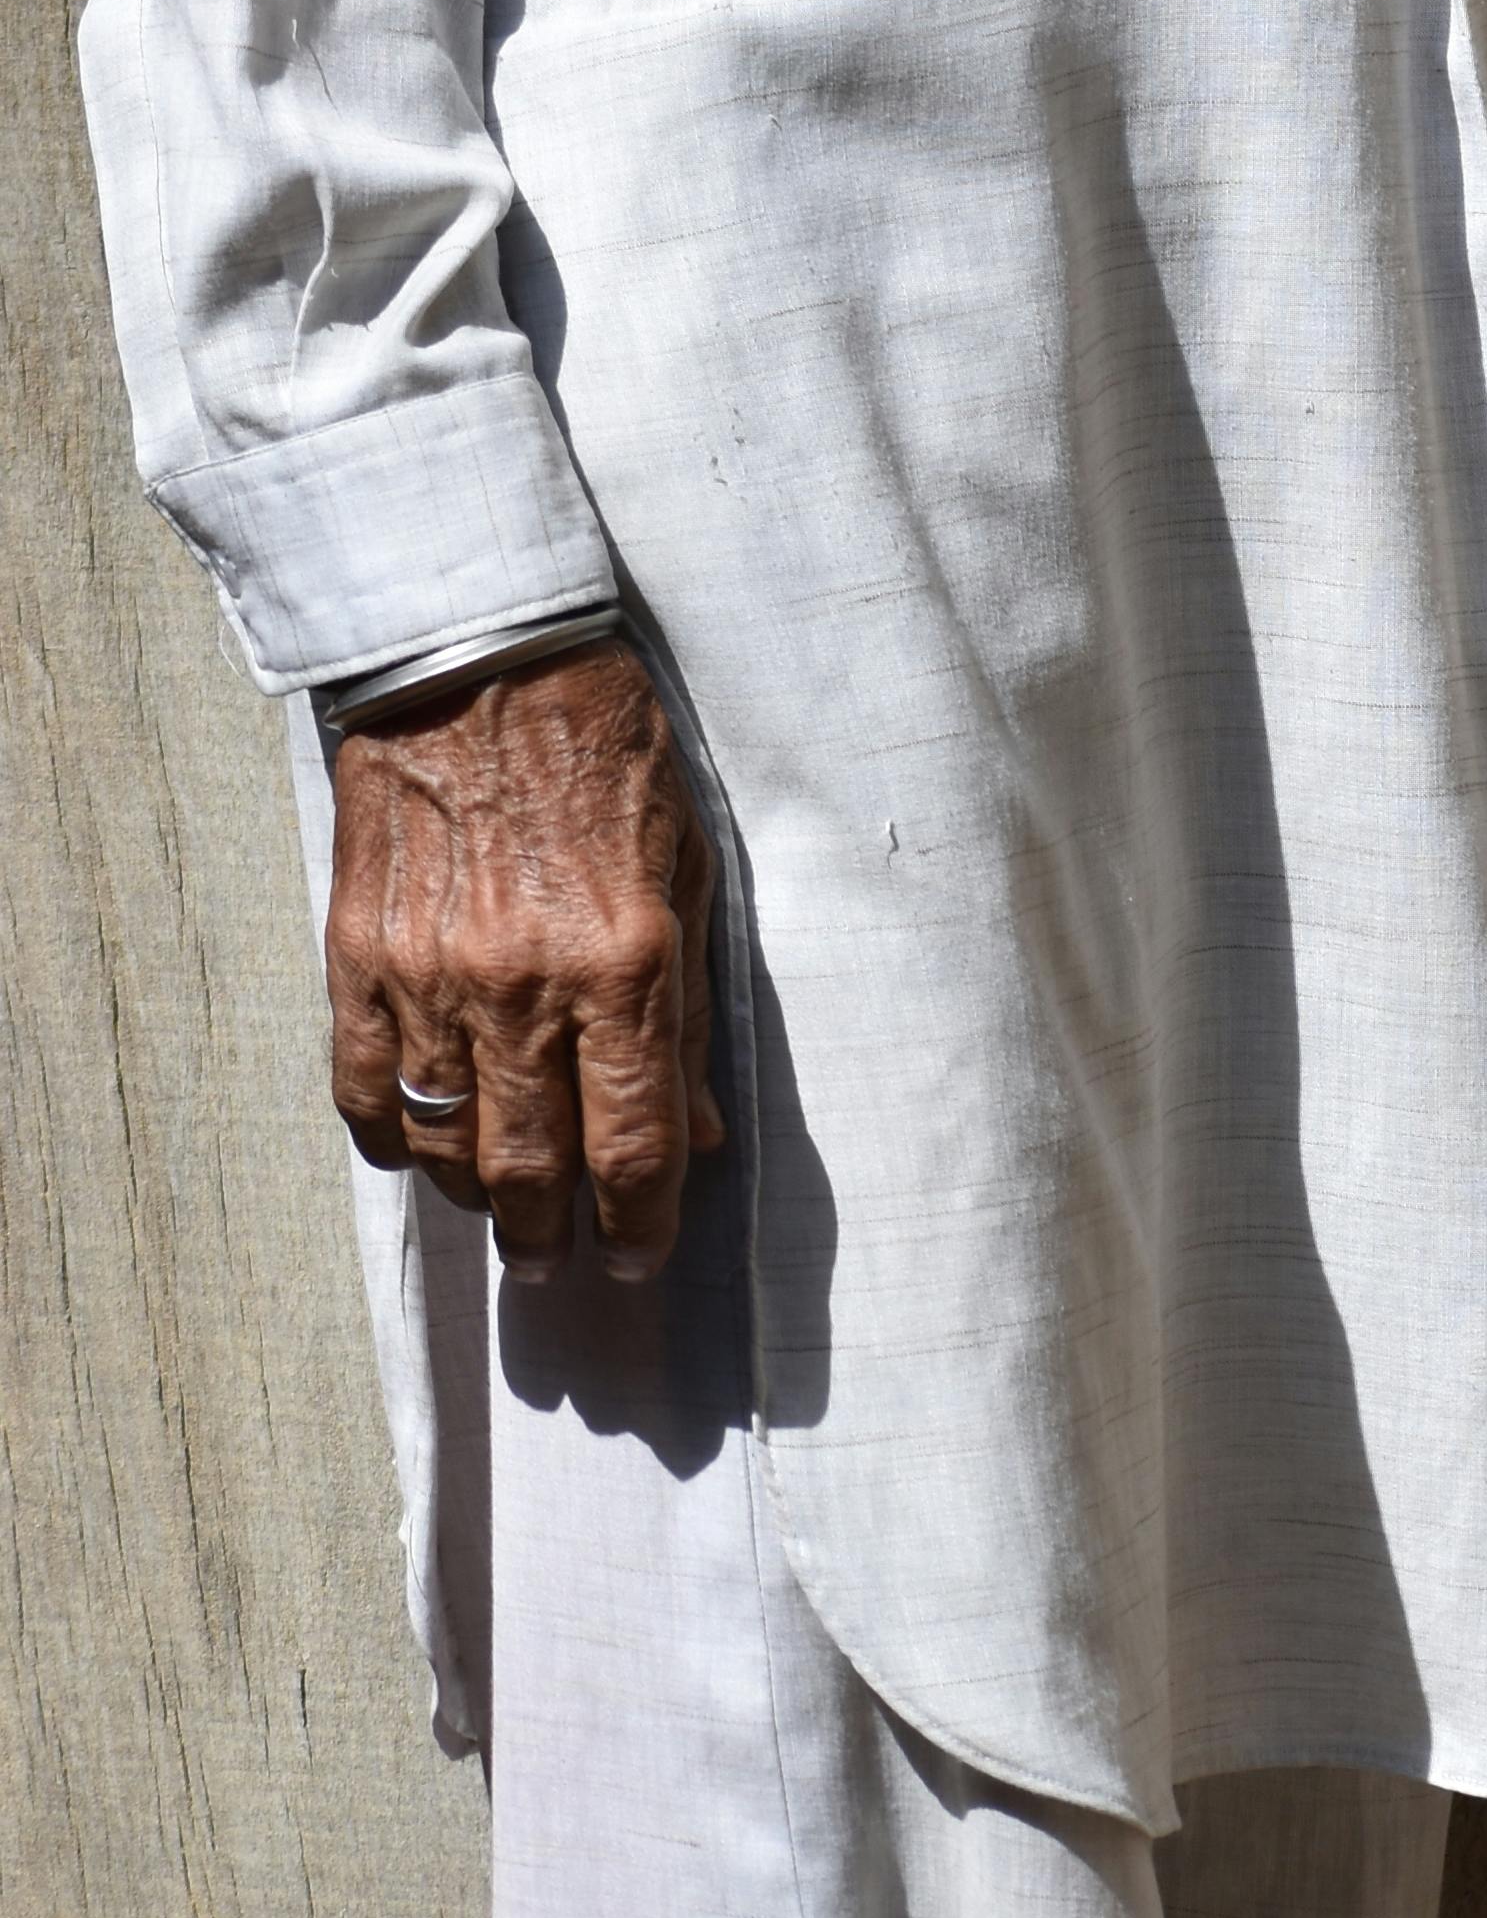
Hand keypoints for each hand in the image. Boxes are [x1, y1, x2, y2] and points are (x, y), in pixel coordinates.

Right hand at [326, 638, 723, 1283]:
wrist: (480, 661)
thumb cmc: (607, 752)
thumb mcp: (688, 868)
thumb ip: (690, 1012)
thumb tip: (698, 1133)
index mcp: (624, 962)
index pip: (633, 1146)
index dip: (641, 1225)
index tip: (640, 1254)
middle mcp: (523, 987)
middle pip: (532, 1174)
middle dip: (555, 1240)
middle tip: (567, 1257)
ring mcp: (428, 979)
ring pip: (446, 1150)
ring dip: (478, 1201)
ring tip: (505, 1209)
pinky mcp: (358, 960)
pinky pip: (365, 1097)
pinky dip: (396, 1141)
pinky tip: (426, 1146)